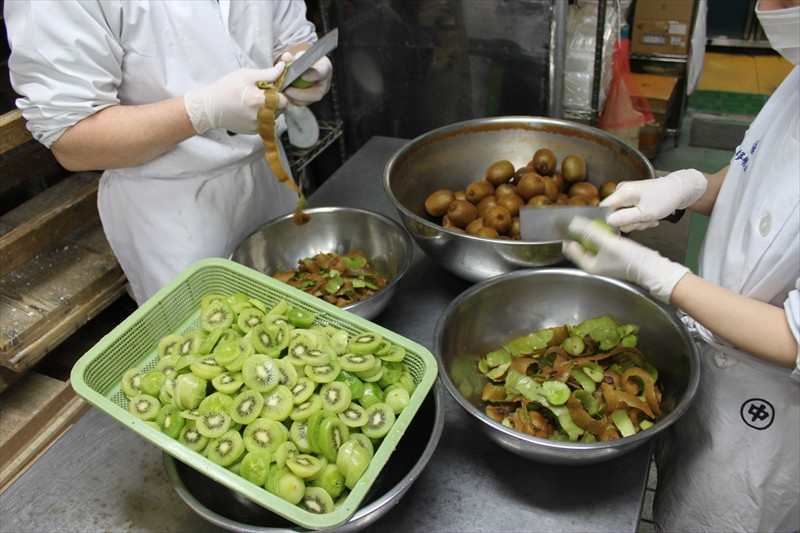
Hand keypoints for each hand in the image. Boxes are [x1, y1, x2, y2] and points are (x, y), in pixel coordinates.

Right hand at [184, 65, 287, 134]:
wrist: (210, 108)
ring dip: (269, 109)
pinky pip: (265, 123)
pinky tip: (250, 110)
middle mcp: (259, 116)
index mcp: (258, 100)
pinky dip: (262, 116)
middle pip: (281, 109)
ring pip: (274, 116)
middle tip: (262, 94)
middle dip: (276, 101)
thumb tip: (282, 68)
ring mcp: (257, 126)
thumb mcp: (246, 75)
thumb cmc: (226, 89)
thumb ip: (268, 73)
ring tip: (254, 102)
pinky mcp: (253, 131)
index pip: (284, 100)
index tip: (271, 89)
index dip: (279, 93)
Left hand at [279, 50, 331, 105]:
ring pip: (308, 101)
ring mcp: (317, 94)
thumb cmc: (305, 60)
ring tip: (283, 92)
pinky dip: (291, 100)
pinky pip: (301, 103)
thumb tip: (286, 57)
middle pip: (317, 93)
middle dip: (301, 93)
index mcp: (324, 68)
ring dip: (294, 98)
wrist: (307, 67)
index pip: (321, 72)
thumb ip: (293, 58)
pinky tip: (284, 94)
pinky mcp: (309, 100)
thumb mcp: (300, 56)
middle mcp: (324, 83)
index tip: (302, 76)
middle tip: (287, 90)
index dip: (313, 75)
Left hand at [562, 216, 689, 302]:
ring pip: (591, 244)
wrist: (652, 267)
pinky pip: (601, 244)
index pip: (570, 248)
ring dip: (591, 234)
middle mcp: (594, 265)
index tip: (569, 222)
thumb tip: (573, 223)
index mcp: (588, 265)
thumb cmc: (630, 259)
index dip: (568, 235)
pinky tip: (605, 229)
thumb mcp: (608, 243)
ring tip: (593, 222)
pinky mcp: (612, 257)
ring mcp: (603, 261)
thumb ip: (590, 232)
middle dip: (580, 233)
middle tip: (582, 220)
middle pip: (579, 246)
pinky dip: (601, 236)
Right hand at [601, 169, 706, 231]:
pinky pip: (630, 213)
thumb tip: (608, 222)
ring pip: (624, 216)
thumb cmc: (665, 199)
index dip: (612, 220)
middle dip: (630, 222)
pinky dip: (640, 218)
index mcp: (622, 193)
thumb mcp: (645, 213)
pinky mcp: (632, 199)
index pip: (604, 209)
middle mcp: (621, 192)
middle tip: (645, 221)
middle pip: (615, 214)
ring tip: (651, 218)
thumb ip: (625, 219)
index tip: (627, 224)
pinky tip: (651, 217)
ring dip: (637, 222)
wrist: (679, 190)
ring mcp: (627, 195)